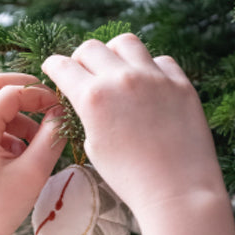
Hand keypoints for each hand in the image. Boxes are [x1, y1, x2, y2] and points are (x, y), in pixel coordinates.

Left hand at [0, 73, 64, 234]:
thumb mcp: (32, 174)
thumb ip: (50, 139)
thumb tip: (62, 115)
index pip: (12, 91)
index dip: (40, 95)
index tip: (61, 108)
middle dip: (25, 92)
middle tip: (50, 105)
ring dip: (17, 114)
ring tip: (38, 142)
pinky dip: (6, 130)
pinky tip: (20, 156)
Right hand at [42, 34, 234, 234]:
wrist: (177, 191)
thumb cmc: (131, 178)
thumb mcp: (95, 146)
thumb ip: (89, 114)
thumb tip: (88, 98)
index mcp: (93, 98)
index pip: (63, 66)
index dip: (54, 66)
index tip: (54, 68)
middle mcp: (121, 79)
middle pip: (91, 47)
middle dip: (81, 59)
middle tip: (85, 73)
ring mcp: (154, 77)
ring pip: (126, 43)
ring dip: (115, 53)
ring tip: (117, 70)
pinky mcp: (181, 83)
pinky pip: (160, 61)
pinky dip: (150, 68)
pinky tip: (149, 85)